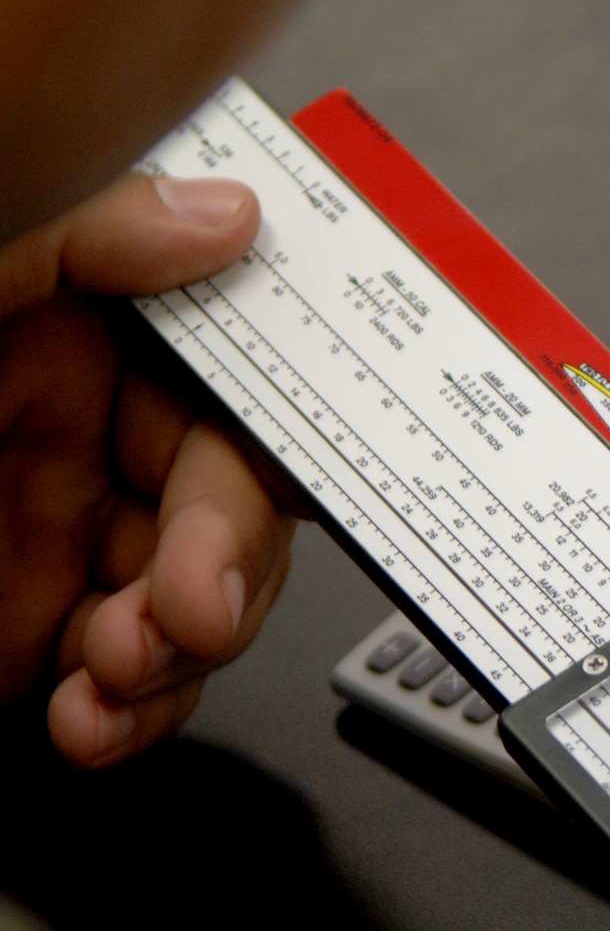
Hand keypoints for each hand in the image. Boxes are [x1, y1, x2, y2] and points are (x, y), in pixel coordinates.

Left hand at [0, 169, 296, 765]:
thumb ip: (73, 228)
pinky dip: (127, 711)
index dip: (263, 451)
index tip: (260, 511)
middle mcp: (64, 420)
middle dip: (222, 569)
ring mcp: (38, 530)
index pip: (220, 380)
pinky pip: (118, 678)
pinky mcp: (7, 628)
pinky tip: (91, 716)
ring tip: (118, 676)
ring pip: (190, 598)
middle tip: (183, 612)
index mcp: (60, 317)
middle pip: (226, 502)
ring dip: (180, 654)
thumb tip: (221, 214)